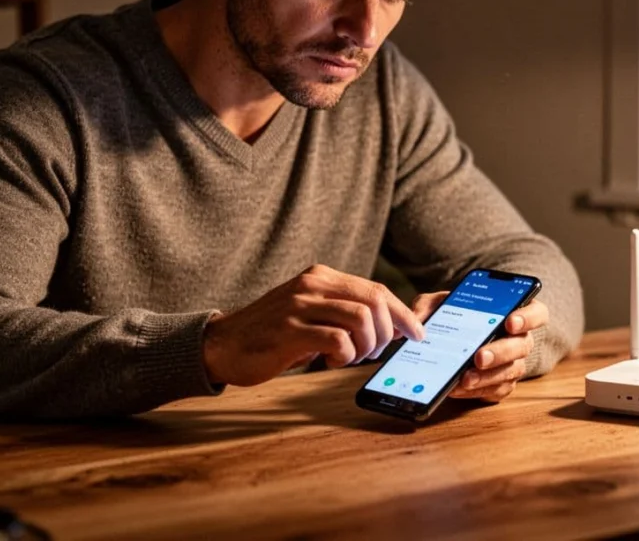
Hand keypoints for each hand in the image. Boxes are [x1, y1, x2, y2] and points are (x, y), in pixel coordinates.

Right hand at [201, 264, 425, 385]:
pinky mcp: (290, 331)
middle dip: (387, 333)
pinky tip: (330, 362)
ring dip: (367, 346)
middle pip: (375, 302)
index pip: (376, 290)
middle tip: (375, 353)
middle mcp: (312, 285)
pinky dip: (344, 356)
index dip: (402, 314)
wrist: (222, 345)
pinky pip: (337, 340)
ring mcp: (300, 306)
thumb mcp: (309, 313)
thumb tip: (389, 327)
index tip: (416, 335)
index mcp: (321, 277)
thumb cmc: (271, 334)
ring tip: (352, 358)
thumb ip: (342, 312)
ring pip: (361, 319)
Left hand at [411, 291, 548, 402]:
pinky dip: (477, 391)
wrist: (454, 343)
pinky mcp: (502, 385)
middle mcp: (520, 339)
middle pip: (522, 346)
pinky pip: (496, 391)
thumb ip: (429, 305)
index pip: (537, 313)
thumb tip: (416, 320)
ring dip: (488, 376)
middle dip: (501, 352)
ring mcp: (513, 364)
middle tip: (480, 357)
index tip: (510, 321)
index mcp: (515, 312)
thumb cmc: (454, 316)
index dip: (528, 317)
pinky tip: (458, 389)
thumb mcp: (440, 305)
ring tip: (465, 378)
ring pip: (510, 372)